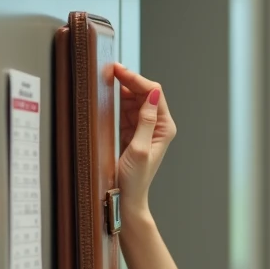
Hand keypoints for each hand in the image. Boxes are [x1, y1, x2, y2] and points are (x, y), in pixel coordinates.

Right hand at [114, 64, 176, 219]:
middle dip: (128, 80)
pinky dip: (114, 102)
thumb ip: (146, 121)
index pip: (154, 93)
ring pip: (133, 99)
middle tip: (108, 69)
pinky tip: (104, 95)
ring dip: (120, 89)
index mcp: (165, 127)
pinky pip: (123, 110)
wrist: (126, 199)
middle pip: (144, 93)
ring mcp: (143, 127)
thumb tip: (152, 95)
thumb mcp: (139, 149)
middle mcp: (157, 125)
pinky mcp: (130, 132)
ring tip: (104, 78)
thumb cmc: (135, 180)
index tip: (119, 71)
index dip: (137, 79)